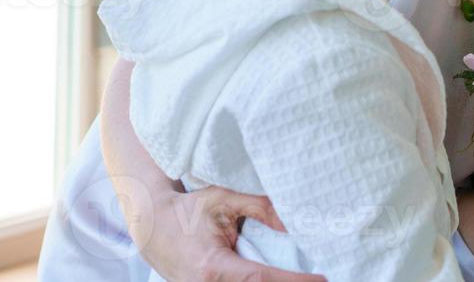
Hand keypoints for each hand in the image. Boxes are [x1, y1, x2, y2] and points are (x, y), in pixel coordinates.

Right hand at [139, 183, 324, 281]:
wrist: (153, 228)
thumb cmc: (188, 211)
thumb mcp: (223, 199)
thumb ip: (259, 208)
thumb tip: (292, 223)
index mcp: (213, 266)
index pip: (261, 279)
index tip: (320, 280)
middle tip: (320, 281)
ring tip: (304, 281)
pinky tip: (279, 280)